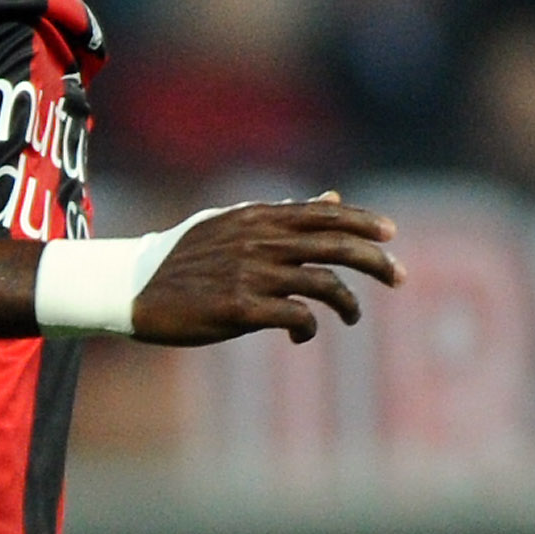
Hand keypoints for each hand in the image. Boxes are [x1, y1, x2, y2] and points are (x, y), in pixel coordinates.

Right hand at [127, 195, 402, 346]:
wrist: (134, 287)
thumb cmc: (187, 257)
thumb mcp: (235, 224)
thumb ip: (284, 214)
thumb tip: (333, 199)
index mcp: (259, 218)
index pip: (323, 214)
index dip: (362, 222)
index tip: (391, 235)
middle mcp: (259, 240)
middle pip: (334, 246)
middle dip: (375, 261)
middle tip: (400, 277)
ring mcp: (250, 274)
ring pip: (322, 284)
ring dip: (347, 304)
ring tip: (351, 316)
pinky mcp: (239, 308)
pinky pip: (294, 316)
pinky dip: (307, 327)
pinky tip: (300, 334)